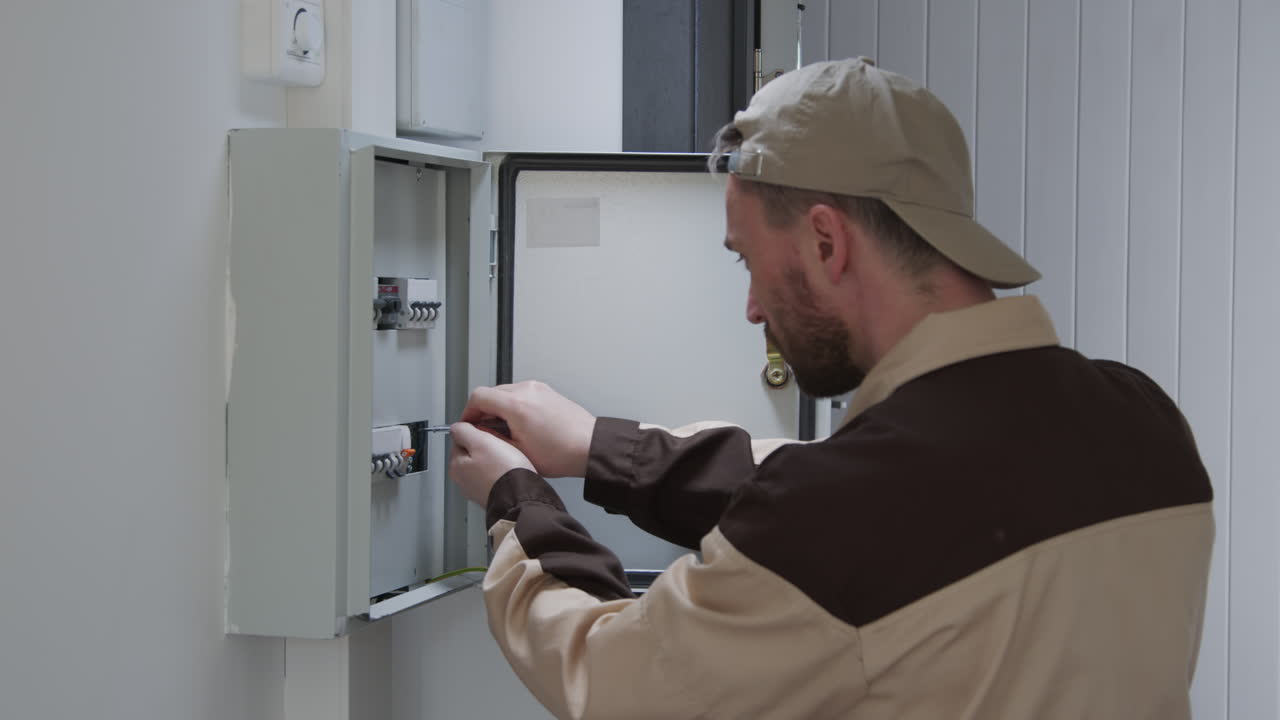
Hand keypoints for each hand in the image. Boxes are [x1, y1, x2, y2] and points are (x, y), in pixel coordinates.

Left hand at [448, 422, 534, 505]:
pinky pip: (496, 475)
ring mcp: (478, 489)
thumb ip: (464, 430)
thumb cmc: (504, 472)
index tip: (488, 434)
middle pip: (473, 452)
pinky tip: (512, 470)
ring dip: (496, 459)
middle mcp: (464, 480)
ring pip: (485, 464)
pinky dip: (503, 471)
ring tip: (509, 459)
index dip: (476, 432)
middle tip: (501, 446)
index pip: (460, 439)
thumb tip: (457, 427)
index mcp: (456, 466)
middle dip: (487, 447)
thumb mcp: (481, 441)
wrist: (522, 498)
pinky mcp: (493, 494)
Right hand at [460, 381, 596, 477]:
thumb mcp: (517, 452)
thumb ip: (491, 438)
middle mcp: (527, 391)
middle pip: (490, 392)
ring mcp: (538, 388)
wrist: (589, 446)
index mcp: (516, 405)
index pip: (478, 397)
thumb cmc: (562, 453)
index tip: (468, 423)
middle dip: (483, 410)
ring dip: (498, 407)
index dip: (468, 412)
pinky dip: (513, 404)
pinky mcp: (547, 391)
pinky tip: (519, 424)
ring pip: (505, 391)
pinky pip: (521, 393)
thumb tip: (477, 432)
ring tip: (503, 429)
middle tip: (483, 429)